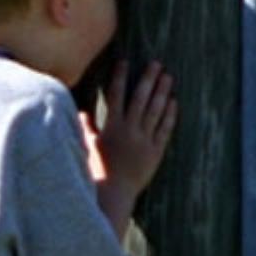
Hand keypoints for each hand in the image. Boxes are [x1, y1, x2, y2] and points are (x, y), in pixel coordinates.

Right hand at [94, 60, 176, 198]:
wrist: (113, 193)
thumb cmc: (97, 171)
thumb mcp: (88, 147)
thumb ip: (87, 129)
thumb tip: (82, 114)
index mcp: (111, 127)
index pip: (116, 95)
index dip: (121, 77)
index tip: (126, 62)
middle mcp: (129, 130)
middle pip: (140, 98)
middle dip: (148, 79)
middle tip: (157, 63)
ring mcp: (144, 140)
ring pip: (155, 111)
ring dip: (162, 92)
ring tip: (168, 77)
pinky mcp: (155, 151)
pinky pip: (164, 129)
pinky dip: (170, 115)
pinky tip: (174, 102)